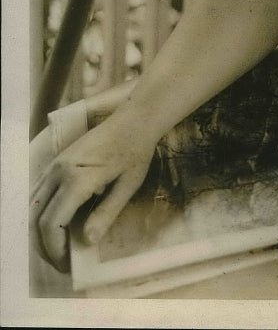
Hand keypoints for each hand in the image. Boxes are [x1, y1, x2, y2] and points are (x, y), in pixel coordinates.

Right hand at [30, 104, 155, 271]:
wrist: (133, 121)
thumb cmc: (135, 152)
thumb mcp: (127, 186)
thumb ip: (106, 213)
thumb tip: (87, 242)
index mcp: (77, 179)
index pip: (52, 223)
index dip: (55, 249)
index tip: (68, 265)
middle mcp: (58, 171)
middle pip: (37, 218)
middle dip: (45, 246)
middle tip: (61, 263)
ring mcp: (54, 165)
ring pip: (33, 206)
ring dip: (39, 231)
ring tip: (57, 248)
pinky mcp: (56, 162)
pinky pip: (38, 193)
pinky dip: (40, 214)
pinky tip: (55, 225)